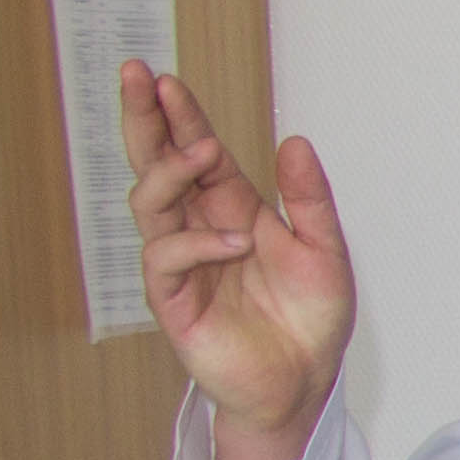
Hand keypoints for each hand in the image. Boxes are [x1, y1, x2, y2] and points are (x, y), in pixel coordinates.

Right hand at [123, 61, 353, 459]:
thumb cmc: (310, 318)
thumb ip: (308, 199)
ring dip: (171, 175)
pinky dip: (197, 245)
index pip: (197, 154)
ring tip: (202, 154)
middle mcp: (200, 230)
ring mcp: (183, 265)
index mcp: (232, 211)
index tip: (165, 79)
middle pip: (158, 166)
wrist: (304, 382)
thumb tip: (295, 141)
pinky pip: (168, 260)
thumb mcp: (324, 250)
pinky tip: (234, 242)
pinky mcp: (175, 302)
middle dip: (145, 122)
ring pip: (152, 206)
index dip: (180, 117)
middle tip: (136, 77)